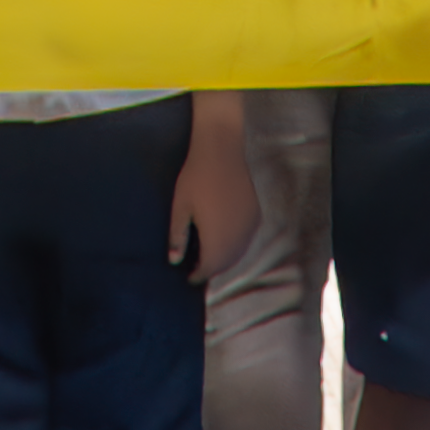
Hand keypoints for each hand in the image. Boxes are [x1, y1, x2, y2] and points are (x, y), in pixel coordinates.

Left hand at [168, 107, 256, 281]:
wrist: (221, 152)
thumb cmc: (195, 178)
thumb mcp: (180, 208)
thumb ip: (178, 236)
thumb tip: (174, 260)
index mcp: (217, 238)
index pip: (209, 267)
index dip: (198, 275)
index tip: (189, 277)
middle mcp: (237, 237)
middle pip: (225, 263)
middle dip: (212, 268)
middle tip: (197, 268)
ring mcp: (248, 226)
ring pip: (238, 252)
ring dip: (225, 259)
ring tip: (209, 256)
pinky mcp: (255, 214)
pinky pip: (246, 238)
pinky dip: (235, 245)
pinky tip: (225, 239)